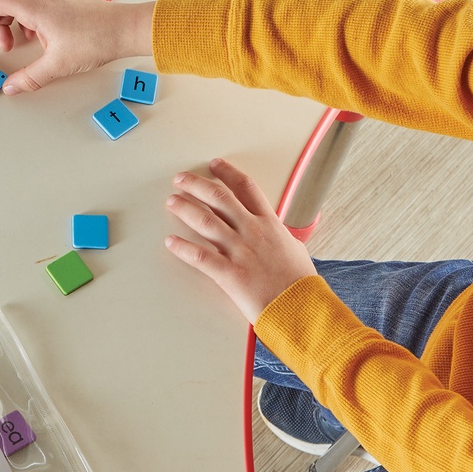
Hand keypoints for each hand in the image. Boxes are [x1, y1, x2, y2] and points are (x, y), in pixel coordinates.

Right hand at [0, 0, 153, 94]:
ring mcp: (51, 1)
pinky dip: (22, 25)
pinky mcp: (61, 7)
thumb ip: (30, 77)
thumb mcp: (59, 64)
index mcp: (33, 5)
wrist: (126, 29)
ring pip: (15, 7)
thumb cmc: (97, 38)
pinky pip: (31, 11)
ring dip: (3, 26)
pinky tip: (30, 43)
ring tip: (7, 48)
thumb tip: (10, 88)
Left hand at [165, 159, 316, 323]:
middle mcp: (253, 231)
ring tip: (172, 202)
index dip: (227, 173)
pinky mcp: (230, 274)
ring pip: (206, 221)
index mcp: (270, 223)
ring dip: (185, 209)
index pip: (246, 188)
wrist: (302, 307)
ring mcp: (240, 251)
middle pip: (220, 198)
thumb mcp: (295, 249)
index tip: (213, 164)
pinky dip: (183, 248)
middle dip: (197, 185)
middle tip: (180, 179)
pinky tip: (170, 242)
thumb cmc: (301, 282)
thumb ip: (281, 236)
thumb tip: (278, 232)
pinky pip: (200, 257)